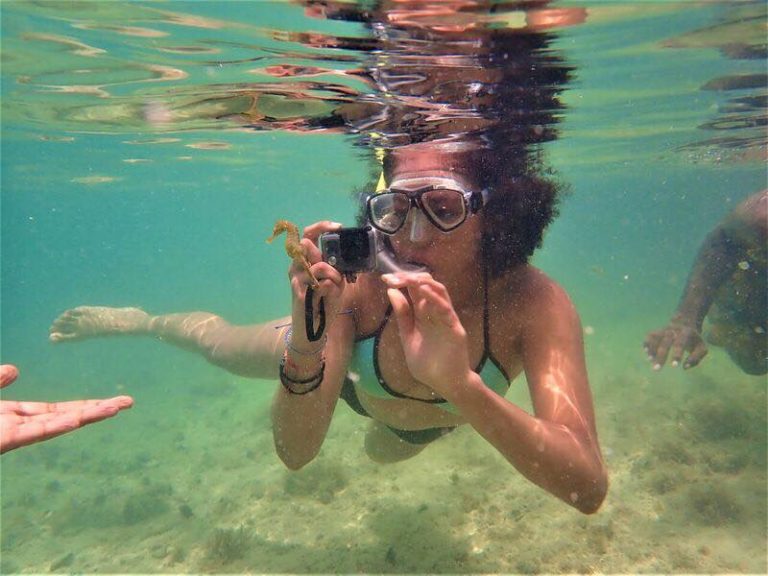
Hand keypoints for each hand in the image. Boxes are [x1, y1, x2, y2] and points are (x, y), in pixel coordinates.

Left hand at [0, 364, 133, 453]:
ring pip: (55, 427)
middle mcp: (18, 429)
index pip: (55, 412)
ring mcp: (12, 437)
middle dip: (97, 411)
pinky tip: (74, 421)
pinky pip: (31, 434)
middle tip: (128, 402)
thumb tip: (14, 370)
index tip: (109, 403)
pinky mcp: (2, 442)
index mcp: (11, 418)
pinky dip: (54, 427)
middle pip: (65, 418)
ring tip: (114, 409)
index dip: (82, 407)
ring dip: (85, 418)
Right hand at [288, 221, 344, 352]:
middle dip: (329, 255)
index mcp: (306, 261)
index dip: (321, 226)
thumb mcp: (336, 281)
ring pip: (320, 265)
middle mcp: (297, 266)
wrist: (313, 329)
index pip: (309, 235)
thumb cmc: (324, 303)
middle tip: (338, 269)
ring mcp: (296, 278)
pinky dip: (332, 288)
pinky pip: (322, 283)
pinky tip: (330, 295)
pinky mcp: (299, 292)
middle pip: (306, 243)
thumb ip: (337, 266)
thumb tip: (344, 253)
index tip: (338, 226)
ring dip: (334, 275)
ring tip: (336, 286)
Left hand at [382, 272, 472, 395]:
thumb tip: (391, 292)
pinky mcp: (454, 327)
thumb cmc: (428, 365)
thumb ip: (402, 316)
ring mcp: (446, 318)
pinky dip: (435, 298)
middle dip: (408, 278)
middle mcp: (435, 312)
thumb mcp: (408, 338)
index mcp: (423, 315)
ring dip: (423, 282)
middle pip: (425, 286)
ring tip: (407, 278)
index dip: (401, 282)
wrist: (446, 385)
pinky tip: (423, 291)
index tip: (385, 277)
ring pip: (439, 291)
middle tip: (392, 278)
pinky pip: (446, 308)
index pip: (413, 291)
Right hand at [643, 317, 707, 369]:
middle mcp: (673, 330)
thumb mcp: (701, 348)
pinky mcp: (657, 331)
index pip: (680, 344)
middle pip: (665, 343)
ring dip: (651, 349)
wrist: (685, 322)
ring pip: (655, 339)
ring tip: (650, 360)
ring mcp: (664, 330)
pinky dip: (647, 343)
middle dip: (660, 356)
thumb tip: (685, 367)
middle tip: (656, 369)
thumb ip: (695, 358)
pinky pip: (650, 336)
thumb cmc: (693, 340)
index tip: (674, 366)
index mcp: (686, 333)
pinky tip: (646, 352)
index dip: (676, 355)